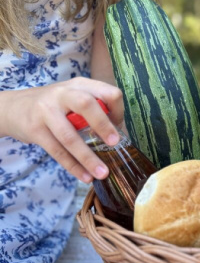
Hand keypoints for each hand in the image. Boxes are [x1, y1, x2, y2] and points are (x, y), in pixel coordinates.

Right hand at [0, 77, 123, 182]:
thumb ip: (95, 111)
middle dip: (103, 125)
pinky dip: (73, 167)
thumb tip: (121, 138)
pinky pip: (57, 151)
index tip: (119, 129)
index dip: (118, 111)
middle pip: (86, 104)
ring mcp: (46, 111)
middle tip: (115, 144)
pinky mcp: (35, 130)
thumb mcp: (74, 99)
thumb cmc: (55, 107)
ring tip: (102, 173)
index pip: (108, 92)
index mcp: (80, 85)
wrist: (15, 108)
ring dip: (88, 157)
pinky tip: (85, 177)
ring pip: (69, 136)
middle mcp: (63, 94)